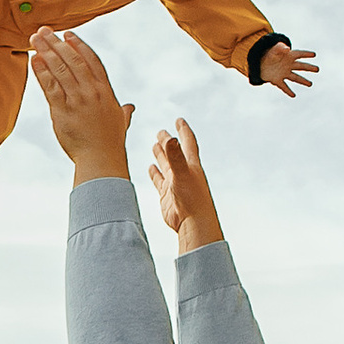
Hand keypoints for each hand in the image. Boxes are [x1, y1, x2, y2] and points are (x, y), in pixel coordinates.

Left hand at [29, 29, 134, 182]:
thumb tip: (129, 108)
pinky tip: (34, 60)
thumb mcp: (120, 123)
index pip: (92, 61)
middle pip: (73, 60)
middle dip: (57, 43)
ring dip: (46, 51)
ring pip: (60, 69)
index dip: (79, 45)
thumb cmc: (110, 143)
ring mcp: (77, 100)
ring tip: (34, 39)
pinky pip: (50, 86)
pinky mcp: (62, 110)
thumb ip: (123, 112)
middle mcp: (92, 92)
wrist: (101, 160)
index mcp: (106, 91)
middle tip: (44, 31)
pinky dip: (42, 71)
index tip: (68, 34)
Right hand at [148, 119, 222, 253]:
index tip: (179, 120)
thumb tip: (170, 138)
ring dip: (161, 155)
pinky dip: (155, 173)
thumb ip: (175, 156)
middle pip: (174, 152)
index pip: (187, 142)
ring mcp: (175, 184)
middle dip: (168, 141)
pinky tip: (151, 168)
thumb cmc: (192, 200)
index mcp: (191, 164)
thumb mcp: (182, 174)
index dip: (183, 130)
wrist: (193, 223)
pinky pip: (159, 180)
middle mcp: (183, 172)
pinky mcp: (167, 195)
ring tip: (155, 146)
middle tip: (161, 131)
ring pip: (167, 165)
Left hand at [258, 42, 317, 95]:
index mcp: (288, 56)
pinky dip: (288, 91)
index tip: (314, 54)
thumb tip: (287, 48)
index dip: (306, 54)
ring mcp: (283, 73)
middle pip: (300, 66)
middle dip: (309, 68)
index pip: (299, 54)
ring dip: (302, 81)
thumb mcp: (274, 49)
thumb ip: (280, 48)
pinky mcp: (277, 80)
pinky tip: (293, 95)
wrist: (259, 63)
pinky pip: (284, 86)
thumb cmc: (269, 54)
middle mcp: (288, 65)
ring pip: (295, 77)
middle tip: (317, 69)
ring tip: (310, 84)